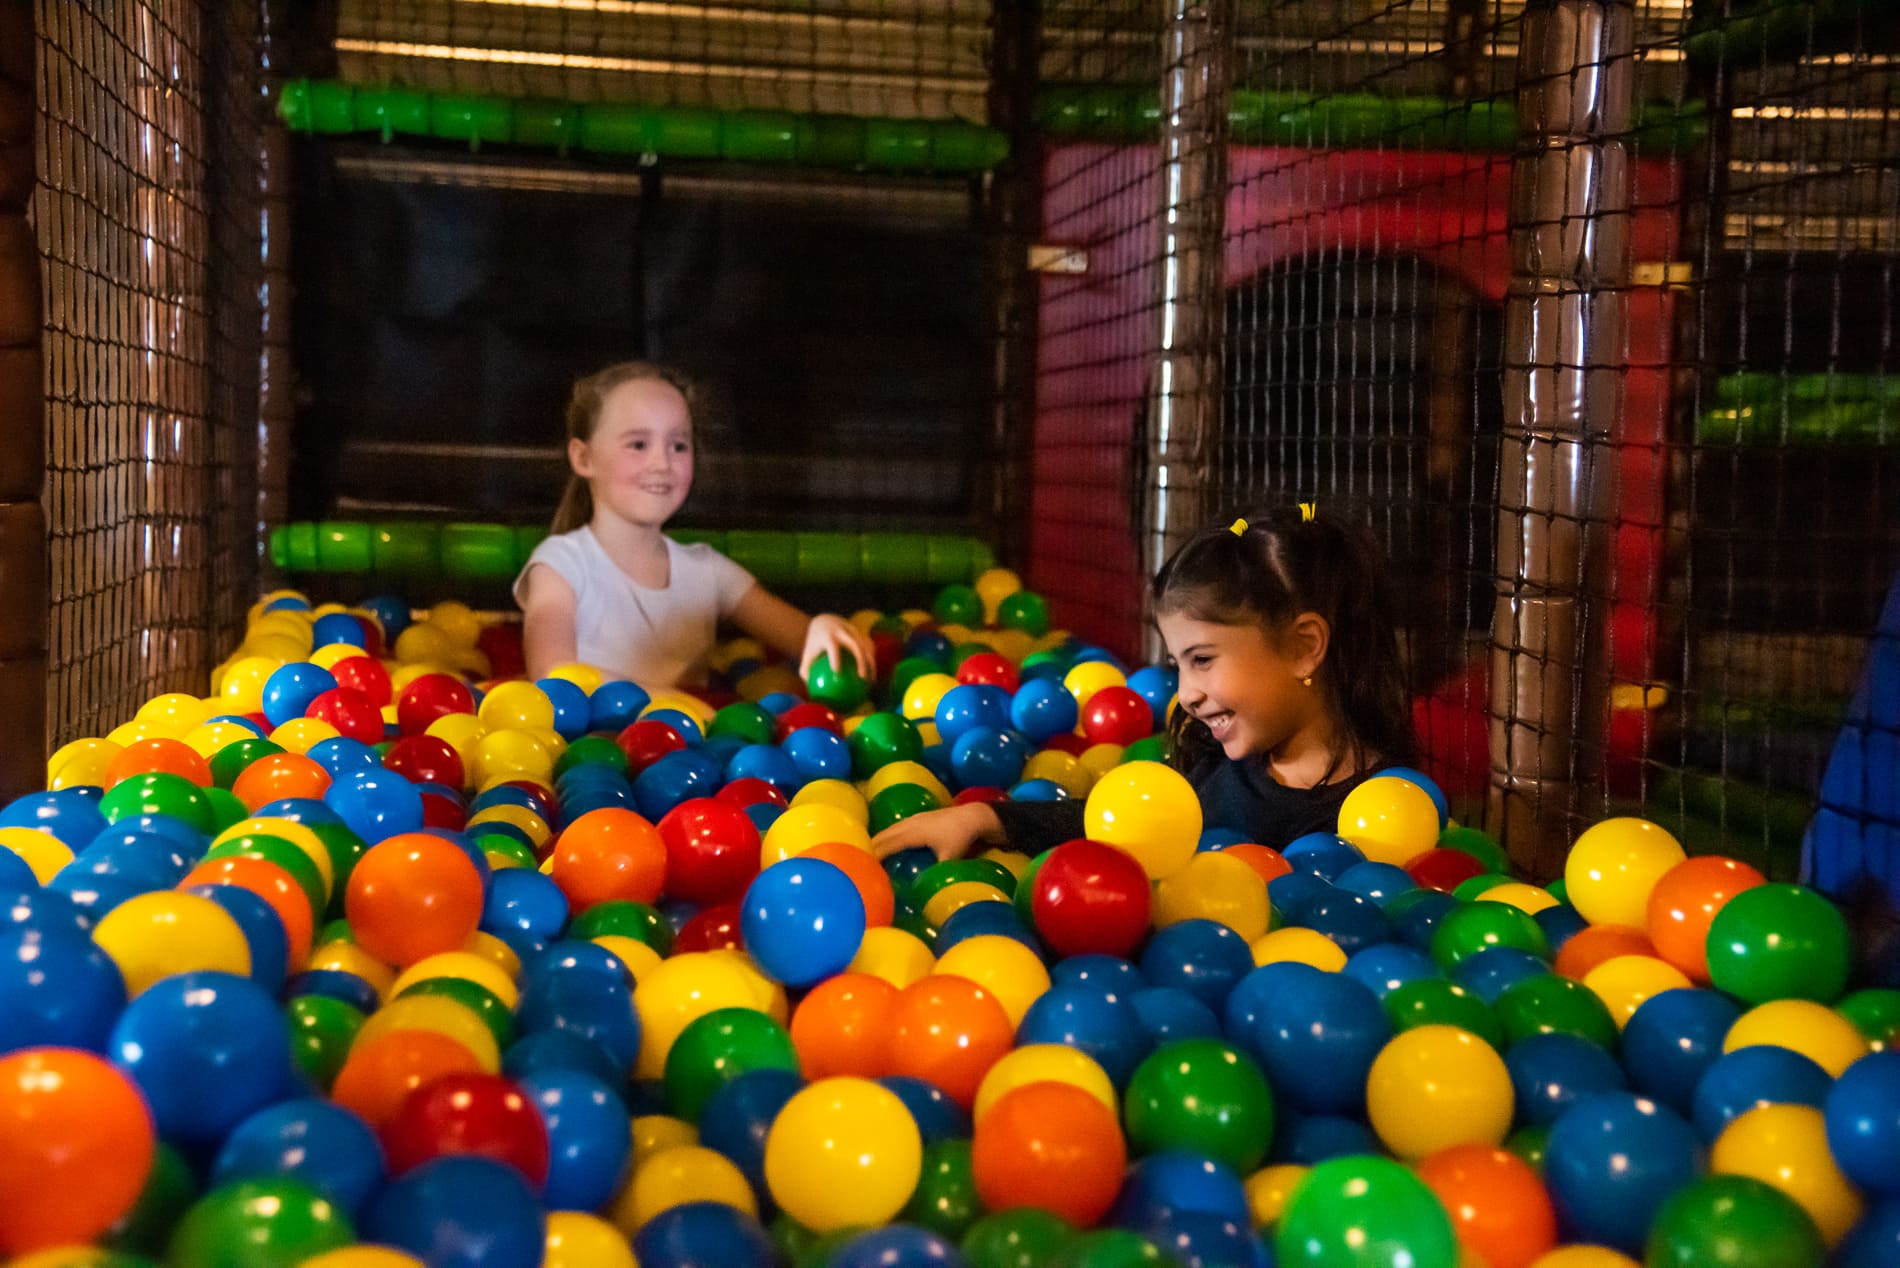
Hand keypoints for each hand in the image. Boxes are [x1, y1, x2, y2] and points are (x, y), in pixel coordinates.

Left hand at [798, 613, 878, 680]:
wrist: (824, 621)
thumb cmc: (814, 644)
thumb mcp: (807, 655)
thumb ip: (806, 672)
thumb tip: (810, 692)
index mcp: (828, 635)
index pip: (832, 646)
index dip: (835, 658)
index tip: (837, 673)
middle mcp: (843, 631)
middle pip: (855, 644)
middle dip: (861, 660)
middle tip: (862, 678)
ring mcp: (854, 630)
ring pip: (866, 646)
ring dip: (870, 662)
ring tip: (871, 680)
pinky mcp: (861, 632)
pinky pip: (869, 647)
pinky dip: (871, 660)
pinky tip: (871, 676)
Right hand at [871, 802, 1003, 861]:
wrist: (973, 816)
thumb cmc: (961, 837)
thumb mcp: (949, 857)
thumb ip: (936, 873)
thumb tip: (924, 889)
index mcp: (913, 833)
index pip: (887, 845)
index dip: (875, 855)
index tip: (864, 866)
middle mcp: (910, 824)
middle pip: (884, 835)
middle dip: (871, 847)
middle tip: (861, 861)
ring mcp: (915, 818)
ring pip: (890, 829)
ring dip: (880, 840)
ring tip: (870, 852)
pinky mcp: (920, 817)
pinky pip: (898, 826)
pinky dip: (889, 835)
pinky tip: (890, 841)